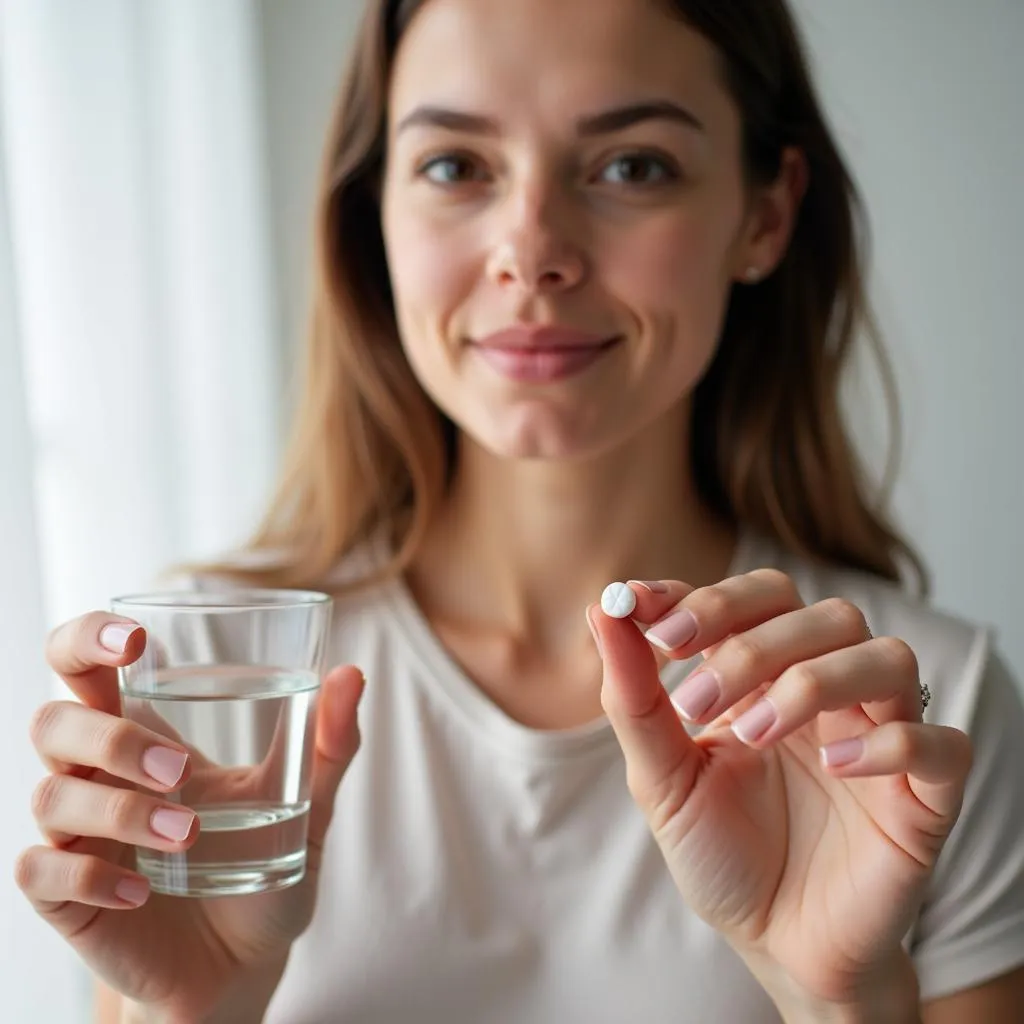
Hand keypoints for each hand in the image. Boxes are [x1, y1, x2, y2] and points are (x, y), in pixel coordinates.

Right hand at [15, 612, 363, 1020]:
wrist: (243, 965)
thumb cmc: (262, 867)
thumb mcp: (305, 803)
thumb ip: (327, 743)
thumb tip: (351, 674)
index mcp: (145, 737)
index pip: (82, 666)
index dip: (85, 639)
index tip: (134, 640)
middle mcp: (101, 778)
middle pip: (53, 723)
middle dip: (110, 739)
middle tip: (180, 767)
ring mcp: (78, 836)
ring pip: (50, 796)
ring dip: (118, 811)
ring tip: (188, 833)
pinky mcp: (66, 897)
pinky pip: (39, 872)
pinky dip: (89, 877)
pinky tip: (142, 891)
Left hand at [590, 571, 971, 1014]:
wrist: (775, 945)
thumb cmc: (720, 852)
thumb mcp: (663, 777)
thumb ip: (635, 697)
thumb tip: (604, 608)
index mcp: (769, 677)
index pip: (756, 598)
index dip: (704, 595)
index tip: (643, 612)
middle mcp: (831, 693)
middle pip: (823, 614)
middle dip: (752, 643)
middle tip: (694, 699)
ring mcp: (881, 738)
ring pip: (885, 658)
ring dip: (811, 682)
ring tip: (753, 737)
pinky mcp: (926, 797)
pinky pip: (943, 743)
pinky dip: (888, 743)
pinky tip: (834, 767)